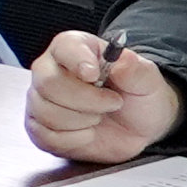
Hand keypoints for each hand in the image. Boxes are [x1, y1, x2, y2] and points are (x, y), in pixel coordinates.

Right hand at [27, 29, 182, 163]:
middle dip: (86, 100)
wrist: (136, 129)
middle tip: (112, 103)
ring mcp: (40, 99)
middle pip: (48, 83)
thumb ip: (136, 69)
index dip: (77, 60)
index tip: (94, 75)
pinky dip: (74, 139)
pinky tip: (87, 132)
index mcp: (73, 48)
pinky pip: (46, 136)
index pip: (64, 47)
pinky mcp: (39, 126)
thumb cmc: (137, 98)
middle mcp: (50, 70)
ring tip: (99, 116)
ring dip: (82, 121)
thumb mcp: (148, 81)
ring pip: (46, 112)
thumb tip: (122, 60)